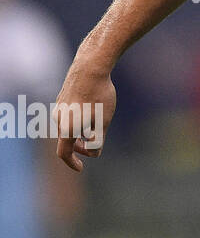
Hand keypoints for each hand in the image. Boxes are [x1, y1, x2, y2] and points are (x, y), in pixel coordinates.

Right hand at [53, 48, 117, 171]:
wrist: (91, 68)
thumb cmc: (99, 96)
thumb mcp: (104, 122)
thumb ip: (98, 140)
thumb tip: (94, 151)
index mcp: (66, 128)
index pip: (64, 153)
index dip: (72, 163)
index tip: (81, 168)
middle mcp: (58, 119)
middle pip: (66, 140)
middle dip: (80, 147)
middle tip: (94, 148)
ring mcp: (59, 107)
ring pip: (68, 126)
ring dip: (80, 132)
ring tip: (95, 129)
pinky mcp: (63, 97)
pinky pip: (69, 114)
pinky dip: (78, 120)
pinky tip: (92, 112)